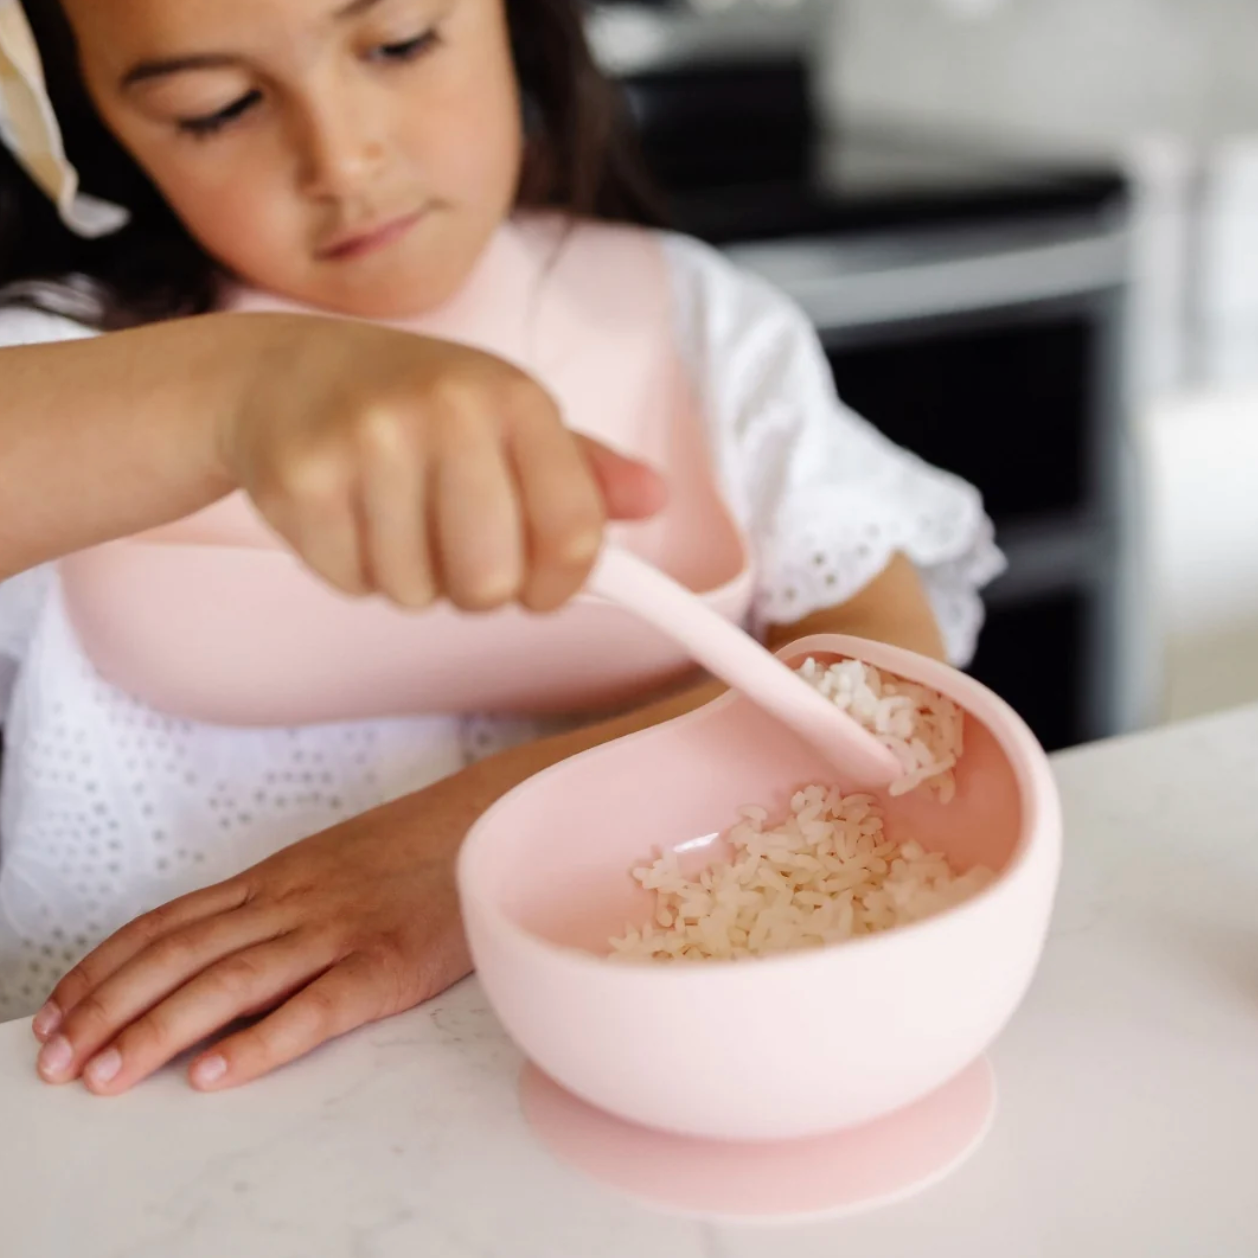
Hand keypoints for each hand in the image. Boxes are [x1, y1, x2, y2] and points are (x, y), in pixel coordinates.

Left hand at [32, 775, 476, 1094]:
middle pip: (181, 955)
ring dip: (158, 1030)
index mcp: (278, 876)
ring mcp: (339, 930)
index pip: (167, 922)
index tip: (56, 1013)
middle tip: (58, 1062)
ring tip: (106, 1076)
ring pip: (229, 980)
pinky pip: (314, 1007)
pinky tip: (215, 1074)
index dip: (103, 969)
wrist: (494, 820)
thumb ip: (279, 902)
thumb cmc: (417, 848)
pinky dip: (260, 1042)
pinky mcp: (388, 965)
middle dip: (109, 1008)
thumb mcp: (335, 861)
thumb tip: (213, 957)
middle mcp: (294, 900)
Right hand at [222, 315, 665, 611]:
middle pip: (492, 583)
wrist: (279, 371)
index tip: (542, 586)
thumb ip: (581, 468)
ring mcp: (367, 442)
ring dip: (411, 577)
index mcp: (513, 397)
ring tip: (391, 513)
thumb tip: (654, 498)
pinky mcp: (302, 480)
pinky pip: (354, 586)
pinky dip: (355, 570)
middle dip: (477, 588)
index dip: (562, 584)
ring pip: (418, 594)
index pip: (575, 533)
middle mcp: (445, 410)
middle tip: (453, 545)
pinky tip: (347, 514)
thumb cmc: (411, 403)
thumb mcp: (503, 415)